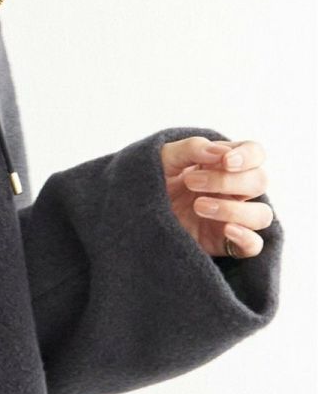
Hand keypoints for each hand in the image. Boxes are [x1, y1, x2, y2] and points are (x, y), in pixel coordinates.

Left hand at [161, 136, 274, 258]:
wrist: (133, 215)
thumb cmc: (153, 181)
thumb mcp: (164, 158)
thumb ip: (191, 149)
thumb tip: (221, 152)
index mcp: (224, 164)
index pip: (256, 153)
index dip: (248, 156)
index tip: (225, 161)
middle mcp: (234, 190)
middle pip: (259, 181)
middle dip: (226, 181)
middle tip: (191, 183)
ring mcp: (233, 217)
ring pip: (261, 215)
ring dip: (233, 209)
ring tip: (198, 206)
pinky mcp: (225, 242)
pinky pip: (254, 245)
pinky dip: (246, 237)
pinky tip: (226, 229)